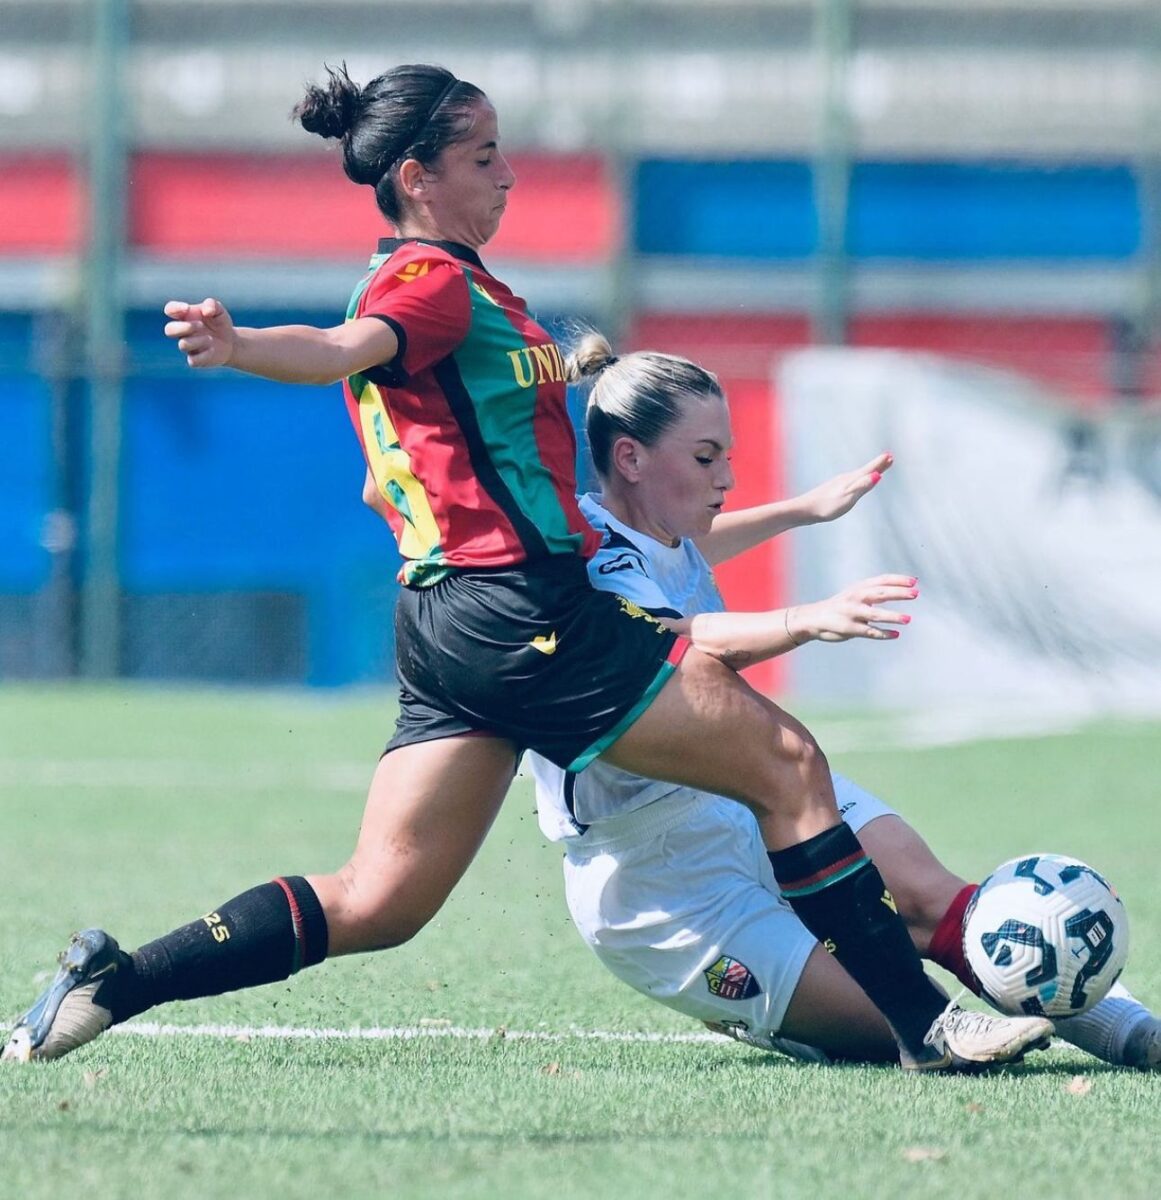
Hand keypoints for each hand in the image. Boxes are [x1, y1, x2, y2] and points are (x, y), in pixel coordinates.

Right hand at [163, 298, 236, 367]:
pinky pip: (193, 360)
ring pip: (183, 345)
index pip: (170, 310)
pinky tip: (213, 349)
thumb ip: (212, 305)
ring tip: (211, 339)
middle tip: (200, 325)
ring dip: (198, 340)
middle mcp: (183, 332)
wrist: (230, 342)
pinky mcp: (196, 360)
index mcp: (185, 316)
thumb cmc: (220, 323)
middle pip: (169, 330)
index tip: (187, 308)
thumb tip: (206, 311)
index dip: (174, 309)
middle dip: (183, 327)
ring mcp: (188, 347)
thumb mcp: (219, 310)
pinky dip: (204, 355)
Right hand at [786, 574, 916, 643]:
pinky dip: (883, 634)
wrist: (813, 619)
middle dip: (898, 593)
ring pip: (875, 614)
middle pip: (880, 593)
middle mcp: (855, 598)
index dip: (898, 580)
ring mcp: (852, 614)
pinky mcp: (849, 629)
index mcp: (858, 588)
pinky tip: (895, 634)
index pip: (881, 580)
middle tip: (915, 594)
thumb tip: (901, 588)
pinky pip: (869, 631)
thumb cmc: (840, 606)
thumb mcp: (854, 593)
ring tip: (908, 619)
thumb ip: (874, 592)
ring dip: (892, 616)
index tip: (914, 582)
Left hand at [799, 452, 892, 523]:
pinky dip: (857, 481)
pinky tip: (854, 484)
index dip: (880, 464)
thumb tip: (877, 475)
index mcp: (851, 480)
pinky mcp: (832, 491)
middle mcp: (845, 479)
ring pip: (857, 476)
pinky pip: (850, 483)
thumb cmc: (826, 506)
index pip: (869, 470)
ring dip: (868, 473)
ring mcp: (838, 484)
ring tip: (876, 471)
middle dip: (877, 466)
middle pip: (864, 471)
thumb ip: (862, 486)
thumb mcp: (847, 497)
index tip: (890, 456)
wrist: (804, 510)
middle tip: (888, 458)